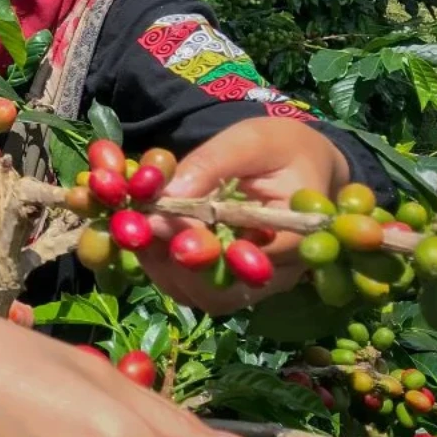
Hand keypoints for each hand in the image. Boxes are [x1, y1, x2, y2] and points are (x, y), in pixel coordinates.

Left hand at [139, 117, 351, 314]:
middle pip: (219, 291)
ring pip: (199, 295)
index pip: (246, 260)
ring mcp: (252, 283)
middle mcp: (278, 274)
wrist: (299, 163)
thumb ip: (212, 164)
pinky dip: (161, 265)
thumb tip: (167, 195)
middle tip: (138, 228)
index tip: (156, 224)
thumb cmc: (281, 149)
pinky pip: (191, 288)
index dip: (198, 248)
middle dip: (170, 261)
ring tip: (137, 226)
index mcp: (295, 238)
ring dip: (160, 265)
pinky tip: (145, 233)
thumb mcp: (252, 141)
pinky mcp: (228, 281)